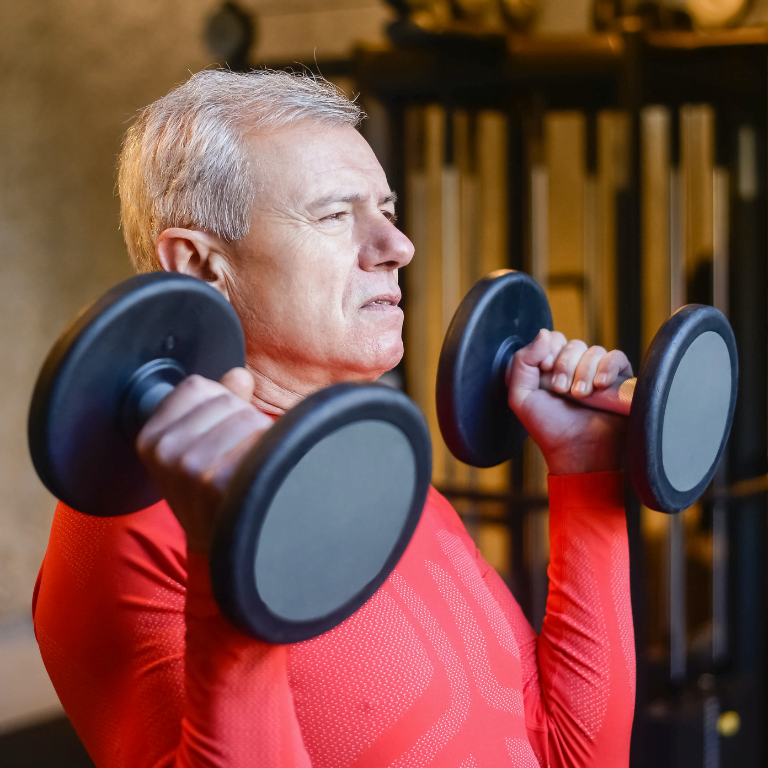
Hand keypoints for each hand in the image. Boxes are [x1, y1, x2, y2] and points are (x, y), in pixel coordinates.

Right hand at [136, 368, 272, 552]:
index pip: (197, 387)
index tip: (220, 431)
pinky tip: (258, 476)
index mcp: (151, 437)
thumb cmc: (210, 495)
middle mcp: (165, 449)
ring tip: (250, 467)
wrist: (222, 548)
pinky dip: (270, 452)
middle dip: (242, 419)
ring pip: (246, 416)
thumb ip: (217, 404)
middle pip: (226, 400)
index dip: (220, 402)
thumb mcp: (197, 446)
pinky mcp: (217, 480)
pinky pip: (259, 439)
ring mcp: (189, 465)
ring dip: (259, 437)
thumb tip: (239, 375)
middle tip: (239, 454)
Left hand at [506, 329, 632, 475]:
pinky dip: (607, 368)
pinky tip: (600, 387)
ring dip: (584, 372)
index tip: (546, 371)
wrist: (579, 452)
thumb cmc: (550, 429)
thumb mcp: (522, 397)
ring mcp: (598, 373)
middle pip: (572, 344)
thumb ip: (522, 363)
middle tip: (563, 390)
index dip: (549, 351)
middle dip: (566, 366)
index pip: (552, 340)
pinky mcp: (620, 380)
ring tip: (581, 396)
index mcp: (550, 369)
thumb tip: (544, 334)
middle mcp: (574, 368)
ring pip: (594, 350)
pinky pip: (616, 357)